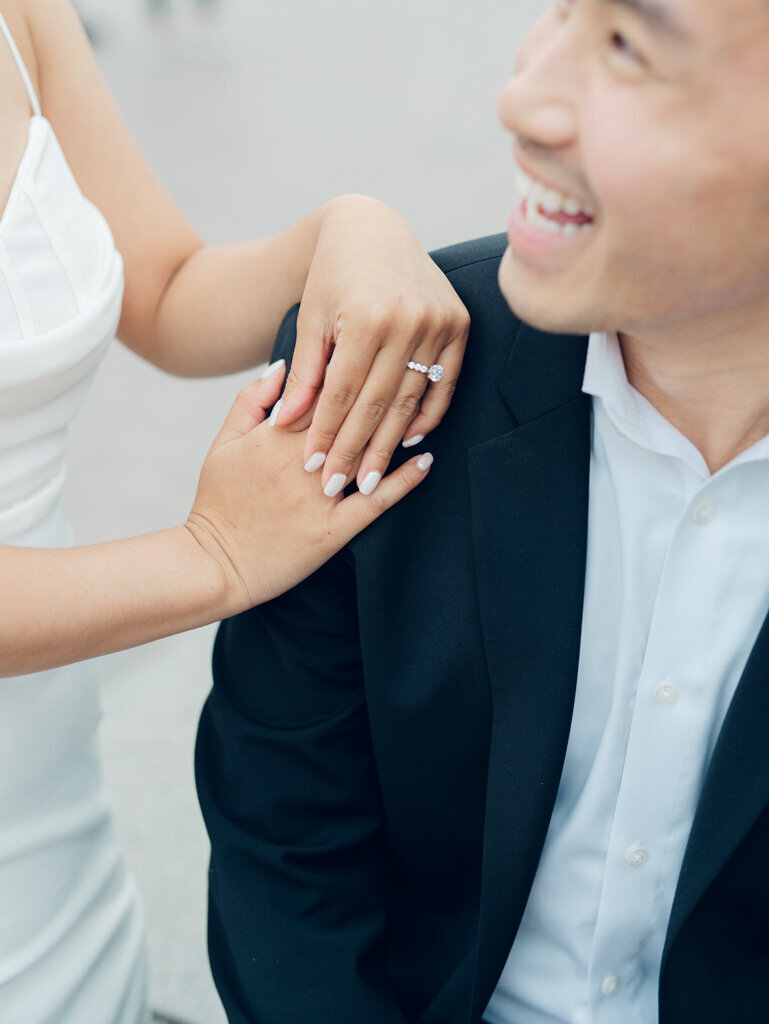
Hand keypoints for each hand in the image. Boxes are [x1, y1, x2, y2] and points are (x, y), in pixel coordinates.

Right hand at [185, 362, 433, 612]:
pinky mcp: (333, 529)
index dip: (345, 366)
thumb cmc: (218, 501)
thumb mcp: (224, 443)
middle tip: (407, 366)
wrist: (214, 564)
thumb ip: (251, 400)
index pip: (319, 390)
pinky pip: (375, 501)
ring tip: (423, 407)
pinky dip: (403, 480)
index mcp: (273, 436)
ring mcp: (319, 496)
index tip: (369, 349)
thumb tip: (284, 365)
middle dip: (376, 389)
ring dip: (395, 429)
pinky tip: (425, 461)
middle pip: (348, 415)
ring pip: (365, 452)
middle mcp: (300, 461)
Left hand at [271, 195, 468, 497]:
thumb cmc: (330, 274)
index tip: (313, 467)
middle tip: (338, 485)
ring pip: (409, 399)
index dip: (326, 434)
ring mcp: (436, 322)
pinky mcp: (458, 324)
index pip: (342, 392)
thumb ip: (304, 373)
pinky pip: (445, 383)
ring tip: (369, 476)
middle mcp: (406, 319)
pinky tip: (408, 441)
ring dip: (389, 443)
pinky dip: (428, 415)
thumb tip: (287, 424)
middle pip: (377, 402)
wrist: (371, 228)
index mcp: (363, 317)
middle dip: (355, 449)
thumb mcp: (309, 319)